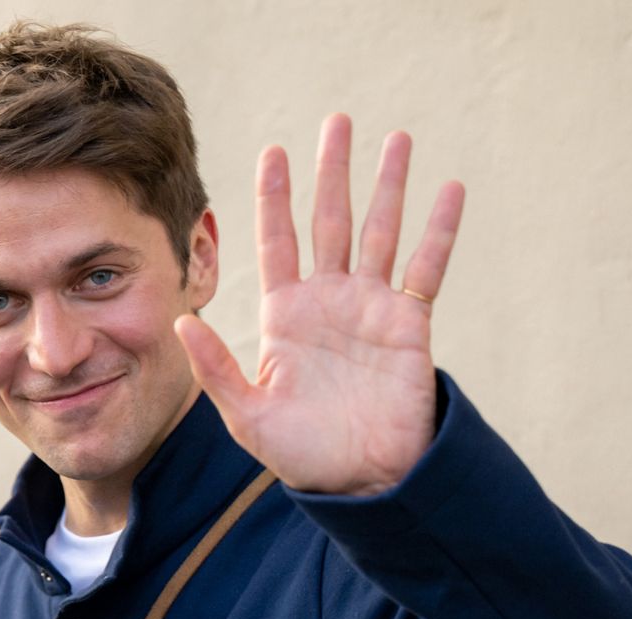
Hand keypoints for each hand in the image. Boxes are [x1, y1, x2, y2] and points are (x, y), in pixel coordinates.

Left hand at [175, 114, 464, 494]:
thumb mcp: (249, 415)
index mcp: (285, 315)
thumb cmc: (303, 455)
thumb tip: (182, 322)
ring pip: (380, 231)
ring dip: (388, 186)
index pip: (278, 240)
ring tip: (396, 139)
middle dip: (333, 172)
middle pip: (329, 221)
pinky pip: (426, 267)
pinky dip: (439, 230)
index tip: (275, 152)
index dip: (276, 196)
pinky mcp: (410, 324)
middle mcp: (327, 300)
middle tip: (338, 122)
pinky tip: (450, 190)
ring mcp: (370, 308)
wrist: (365, 482)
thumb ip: (217, 368)